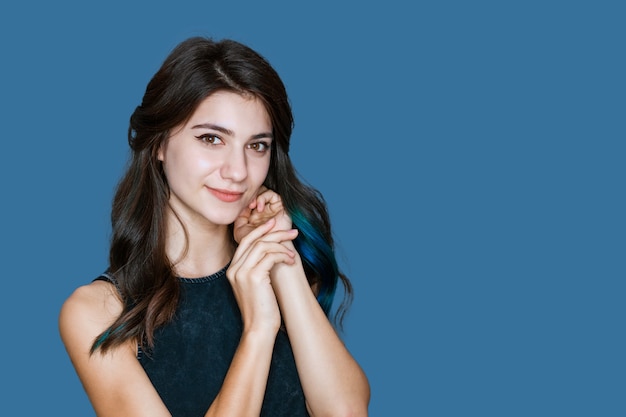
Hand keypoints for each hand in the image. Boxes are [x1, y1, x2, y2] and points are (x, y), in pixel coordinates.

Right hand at [227, 218, 298, 333]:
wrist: (259, 328)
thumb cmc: (262, 309)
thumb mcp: (256, 285)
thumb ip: (258, 268)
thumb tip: (273, 251)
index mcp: (232, 269)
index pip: (245, 241)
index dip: (260, 230)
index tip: (274, 224)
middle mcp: (234, 269)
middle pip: (255, 240)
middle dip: (275, 233)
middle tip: (293, 232)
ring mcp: (242, 272)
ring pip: (264, 246)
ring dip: (282, 246)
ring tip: (294, 253)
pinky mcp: (253, 277)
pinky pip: (271, 256)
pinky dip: (283, 256)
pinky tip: (290, 262)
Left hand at [234, 187, 292, 243]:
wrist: (268, 250)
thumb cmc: (254, 244)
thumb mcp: (240, 231)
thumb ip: (238, 217)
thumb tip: (239, 205)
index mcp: (255, 215)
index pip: (249, 199)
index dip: (244, 200)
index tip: (239, 206)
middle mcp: (264, 211)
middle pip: (256, 193)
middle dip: (250, 196)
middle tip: (247, 204)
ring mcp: (273, 208)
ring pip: (264, 192)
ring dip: (256, 197)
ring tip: (253, 206)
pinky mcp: (281, 207)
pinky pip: (273, 194)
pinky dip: (264, 197)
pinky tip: (260, 208)